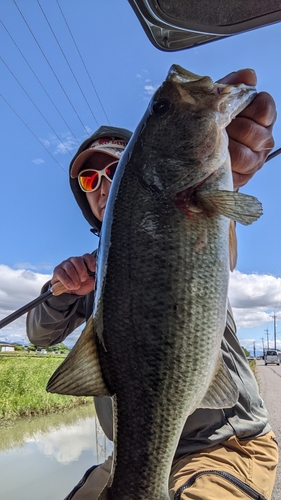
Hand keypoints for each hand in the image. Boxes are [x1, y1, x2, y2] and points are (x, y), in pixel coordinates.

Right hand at [51, 253, 95, 295]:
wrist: (70, 293)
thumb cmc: (81, 285)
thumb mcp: (90, 283)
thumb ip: (96, 279)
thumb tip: (101, 277)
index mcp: (83, 262)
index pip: (87, 256)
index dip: (91, 262)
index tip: (93, 270)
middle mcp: (73, 260)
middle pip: (78, 260)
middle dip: (82, 272)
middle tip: (83, 280)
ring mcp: (64, 264)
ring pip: (70, 268)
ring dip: (74, 278)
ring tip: (76, 286)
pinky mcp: (57, 271)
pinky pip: (62, 274)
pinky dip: (67, 281)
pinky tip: (70, 286)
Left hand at [218, 69, 276, 188]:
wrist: (192, 150)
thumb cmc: (210, 123)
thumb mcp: (218, 100)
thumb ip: (233, 85)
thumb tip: (249, 75)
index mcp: (261, 118)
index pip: (265, 109)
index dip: (248, 108)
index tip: (233, 108)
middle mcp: (262, 140)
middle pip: (254, 133)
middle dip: (231, 129)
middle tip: (217, 127)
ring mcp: (254, 160)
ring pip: (244, 155)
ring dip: (225, 148)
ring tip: (213, 143)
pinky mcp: (242, 177)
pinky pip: (235, 173)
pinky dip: (222, 165)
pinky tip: (213, 159)